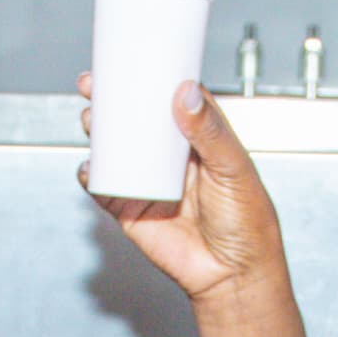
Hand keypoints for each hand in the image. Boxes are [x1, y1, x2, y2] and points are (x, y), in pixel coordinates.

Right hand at [85, 77, 290, 305]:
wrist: (233, 276)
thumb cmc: (248, 225)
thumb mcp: (234, 169)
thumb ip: (210, 131)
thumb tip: (186, 94)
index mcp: (198, 139)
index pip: (169, 99)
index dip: (149, 79)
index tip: (130, 60)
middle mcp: (170, 157)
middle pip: (134, 119)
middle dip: (111, 100)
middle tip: (94, 84)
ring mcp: (148, 182)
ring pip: (115, 149)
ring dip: (97, 131)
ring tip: (91, 119)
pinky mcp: (131, 209)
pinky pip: (103, 188)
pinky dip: (90, 176)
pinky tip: (89, 166)